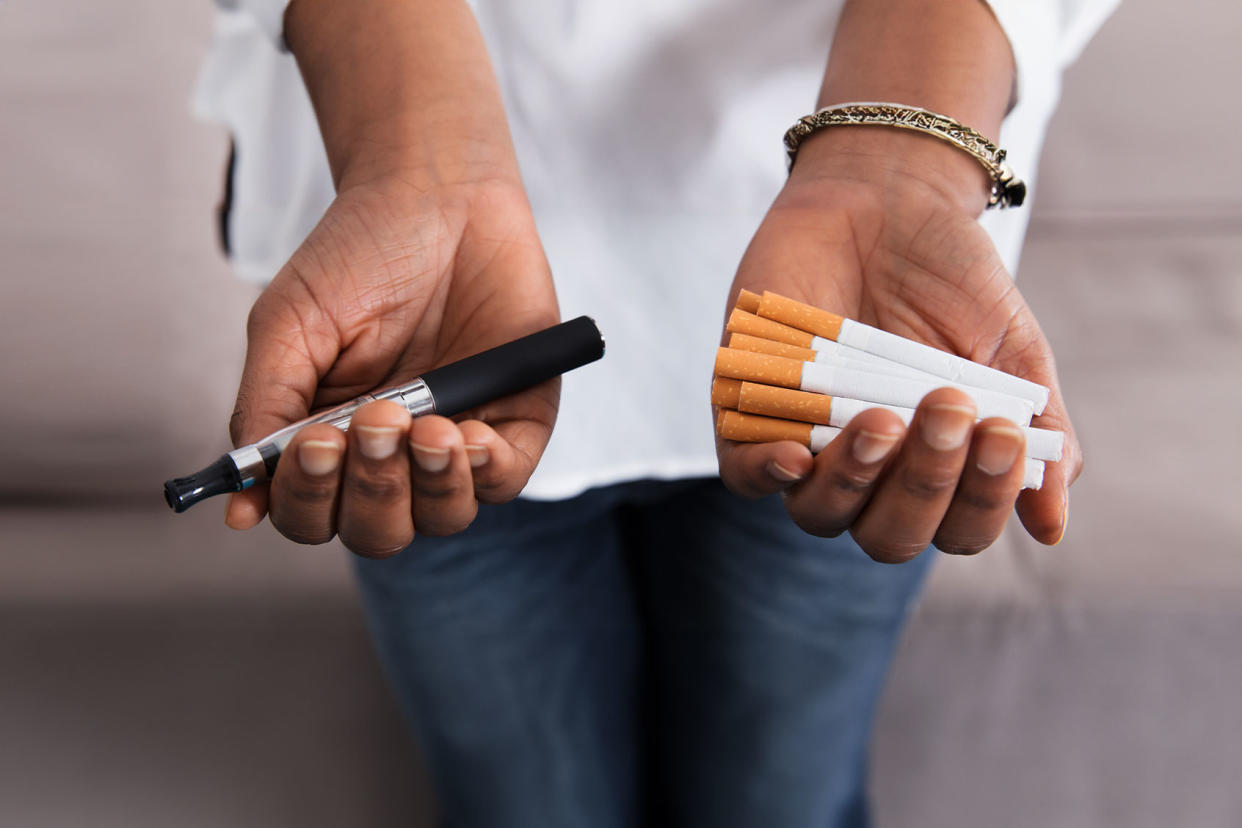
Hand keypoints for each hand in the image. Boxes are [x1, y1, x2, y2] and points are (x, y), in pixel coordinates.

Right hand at [227, 176, 558, 556]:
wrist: (438, 192)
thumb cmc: (356, 254)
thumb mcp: (289, 325)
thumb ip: (266, 408)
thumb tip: (243, 500)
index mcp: (330, 443)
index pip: (311, 513)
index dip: (307, 501)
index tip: (311, 448)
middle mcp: (392, 457)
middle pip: (377, 530)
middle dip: (370, 490)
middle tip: (371, 420)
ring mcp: (456, 443)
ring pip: (441, 516)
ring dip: (425, 485)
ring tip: (420, 425)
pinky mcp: (515, 422)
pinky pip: (504, 479)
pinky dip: (482, 470)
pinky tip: (466, 432)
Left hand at [716, 129, 1081, 560]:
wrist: (885, 199)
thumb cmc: (953, 282)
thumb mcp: (1011, 351)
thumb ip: (1037, 434)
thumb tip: (1052, 528)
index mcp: (938, 470)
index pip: (955, 530)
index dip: (979, 502)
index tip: (999, 431)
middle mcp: (872, 475)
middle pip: (888, 535)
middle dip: (924, 485)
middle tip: (947, 409)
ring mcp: (808, 446)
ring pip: (819, 512)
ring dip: (854, 479)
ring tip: (882, 420)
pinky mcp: (747, 412)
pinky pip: (744, 472)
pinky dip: (766, 474)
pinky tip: (793, 457)